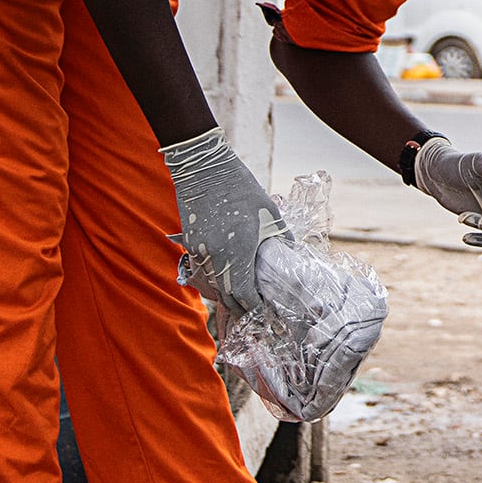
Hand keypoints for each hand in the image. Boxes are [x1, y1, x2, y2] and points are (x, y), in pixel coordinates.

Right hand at [160, 128, 284, 313]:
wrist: (204, 170)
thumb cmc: (242, 189)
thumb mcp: (270, 214)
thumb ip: (281, 239)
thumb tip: (291, 256)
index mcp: (240, 249)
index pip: (245, 292)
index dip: (254, 306)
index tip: (264, 310)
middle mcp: (217, 255)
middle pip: (227, 296)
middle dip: (240, 307)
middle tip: (254, 312)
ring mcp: (200, 251)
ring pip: (212, 286)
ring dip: (226, 296)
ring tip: (241, 301)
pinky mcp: (190, 245)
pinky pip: (203, 272)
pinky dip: (214, 281)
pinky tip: (225, 281)